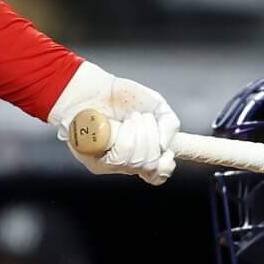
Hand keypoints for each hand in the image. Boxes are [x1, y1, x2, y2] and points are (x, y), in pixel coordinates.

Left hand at [49, 61, 179, 184]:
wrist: (93, 88)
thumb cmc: (122, 97)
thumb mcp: (157, 105)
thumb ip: (170, 124)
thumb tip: (165, 146)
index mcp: (144, 152)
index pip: (158, 175)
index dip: (165, 166)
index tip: (166, 149)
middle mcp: (127, 163)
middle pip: (150, 165)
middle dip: (151, 136)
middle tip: (141, 117)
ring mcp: (111, 164)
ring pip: (135, 162)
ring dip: (139, 135)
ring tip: (131, 118)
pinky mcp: (95, 162)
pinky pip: (118, 159)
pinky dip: (125, 139)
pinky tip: (120, 126)